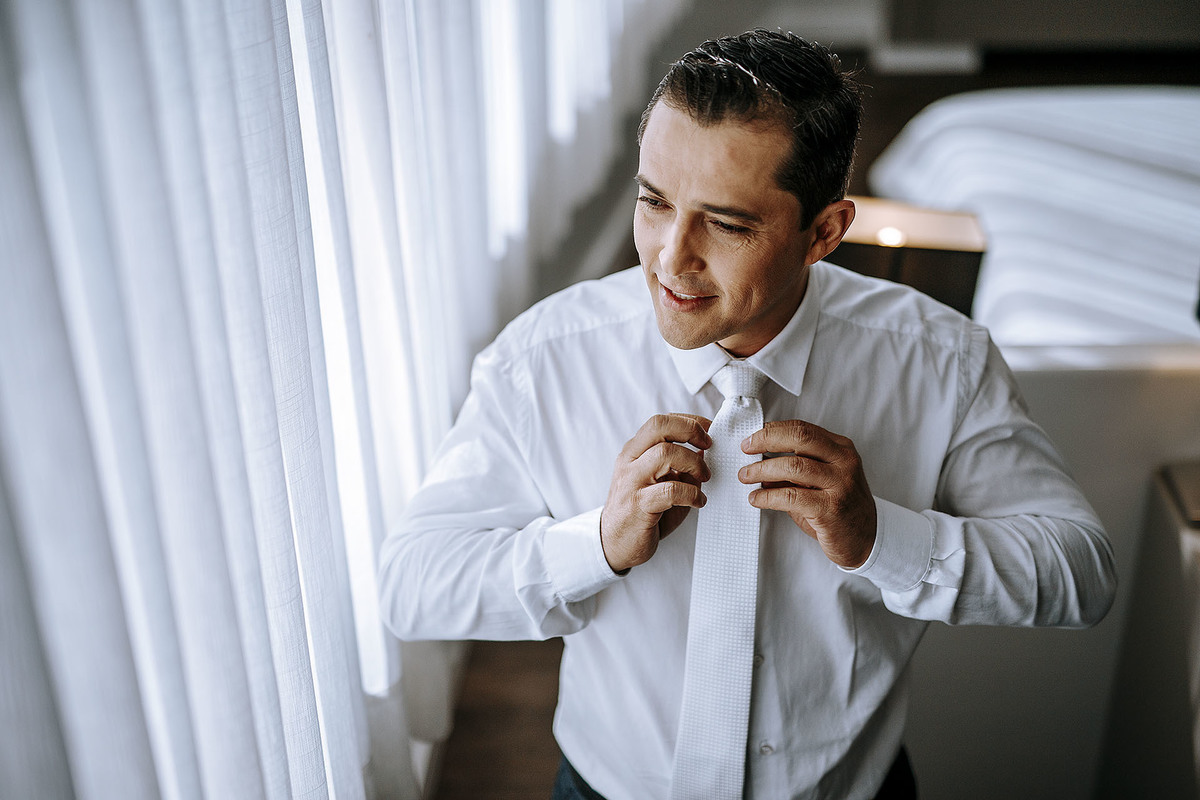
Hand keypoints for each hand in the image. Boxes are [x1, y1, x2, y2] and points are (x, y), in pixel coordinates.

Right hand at [600, 414, 711, 572]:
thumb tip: (705, 449)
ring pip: (665, 454)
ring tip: (705, 477)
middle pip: (660, 426)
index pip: (661, 421)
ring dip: (694, 463)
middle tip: (709, 445)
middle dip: (691, 430)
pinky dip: (692, 493)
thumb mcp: (660, 482)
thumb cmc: (641, 512)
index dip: (689, 420)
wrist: (613, 544)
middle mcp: (630, 461)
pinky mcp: (638, 505)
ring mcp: (632, 482)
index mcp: (634, 451)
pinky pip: (670, 490)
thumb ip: (679, 465)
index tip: (709, 429)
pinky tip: (698, 502)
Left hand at [738, 420, 876, 568]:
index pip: (803, 428)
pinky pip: (791, 496)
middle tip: (746, 449)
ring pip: (793, 466)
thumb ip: (794, 469)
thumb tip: (758, 462)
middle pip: (800, 438)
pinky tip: (756, 499)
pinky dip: (768, 496)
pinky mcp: (831, 509)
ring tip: (746, 476)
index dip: (773, 430)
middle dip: (766, 440)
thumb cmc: (839, 508)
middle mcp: (844, 462)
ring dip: (762, 470)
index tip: (752, 438)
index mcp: (841, 449)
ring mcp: (840, 485)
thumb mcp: (821, 481)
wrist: (866, 540)